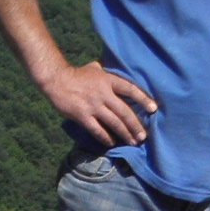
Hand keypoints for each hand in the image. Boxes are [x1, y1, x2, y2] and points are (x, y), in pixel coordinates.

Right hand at [39, 61, 156, 147]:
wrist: (56, 81)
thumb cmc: (76, 74)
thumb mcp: (95, 68)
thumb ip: (107, 72)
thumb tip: (117, 71)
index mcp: (108, 81)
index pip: (130, 89)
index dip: (143, 99)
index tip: (153, 109)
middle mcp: (103, 94)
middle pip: (124, 111)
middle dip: (135, 125)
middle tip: (143, 136)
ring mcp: (93, 106)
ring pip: (114, 123)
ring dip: (125, 134)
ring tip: (133, 142)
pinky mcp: (82, 116)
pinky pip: (97, 130)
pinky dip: (106, 137)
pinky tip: (112, 143)